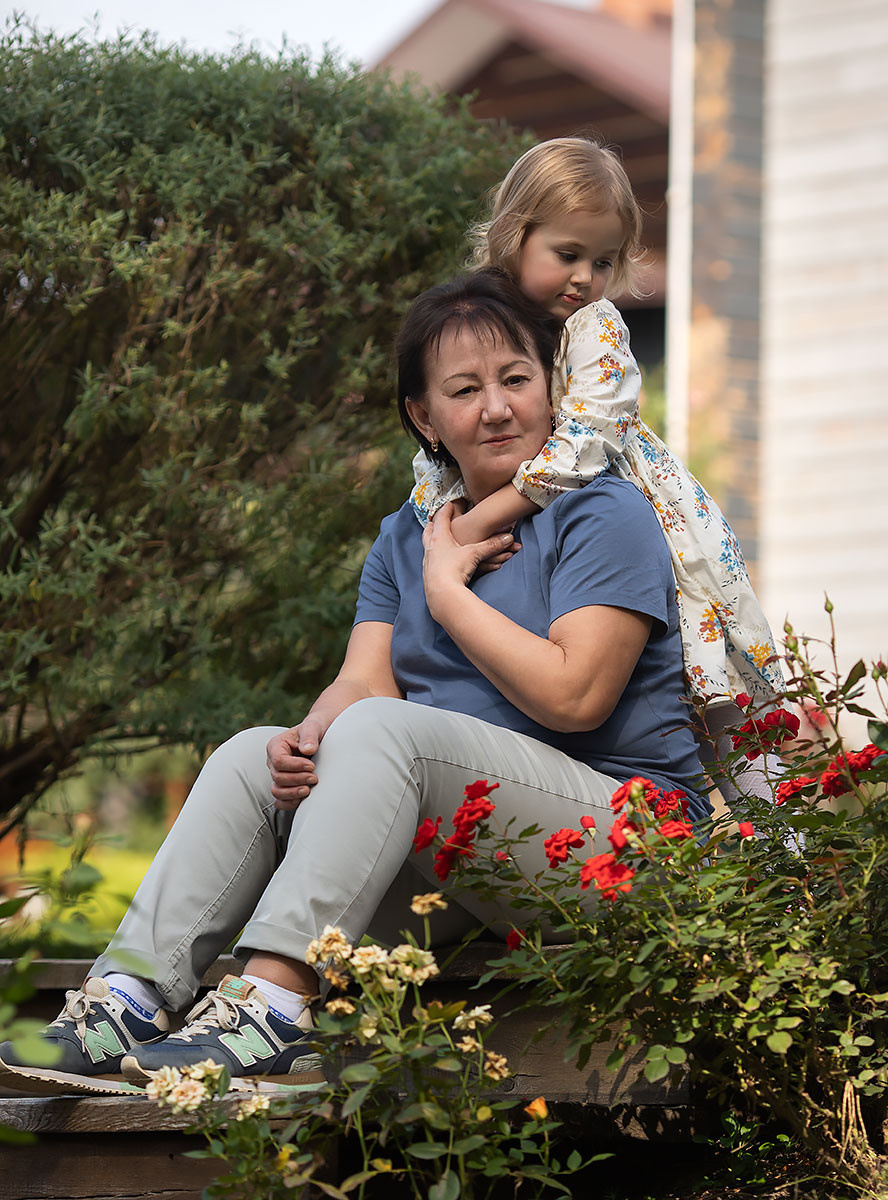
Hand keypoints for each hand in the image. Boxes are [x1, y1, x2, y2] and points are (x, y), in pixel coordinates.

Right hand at [266, 715, 324, 809]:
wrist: (320, 735)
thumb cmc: (314, 730)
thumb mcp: (313, 727)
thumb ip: (310, 735)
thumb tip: (308, 749)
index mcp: (276, 746)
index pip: (278, 761)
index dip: (294, 766)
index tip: (311, 766)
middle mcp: (274, 761)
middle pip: (278, 777)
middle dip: (297, 780)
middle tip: (314, 778)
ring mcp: (278, 775)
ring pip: (277, 791)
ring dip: (293, 793)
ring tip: (308, 790)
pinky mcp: (285, 786)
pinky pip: (280, 801)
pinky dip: (289, 803)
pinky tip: (302, 799)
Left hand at [421, 502, 514, 616]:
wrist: (442, 594)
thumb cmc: (455, 569)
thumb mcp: (475, 554)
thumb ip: (491, 545)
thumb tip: (509, 538)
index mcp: (440, 538)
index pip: (441, 519)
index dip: (446, 510)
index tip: (449, 504)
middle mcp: (431, 548)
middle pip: (429, 532)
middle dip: (432, 525)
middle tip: (433, 521)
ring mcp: (428, 562)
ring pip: (427, 547)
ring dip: (431, 541)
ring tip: (433, 540)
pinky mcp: (429, 575)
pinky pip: (430, 561)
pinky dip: (433, 557)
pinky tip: (436, 561)